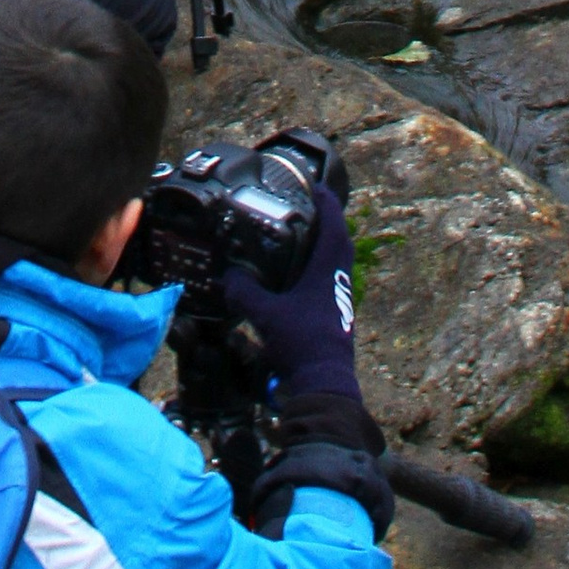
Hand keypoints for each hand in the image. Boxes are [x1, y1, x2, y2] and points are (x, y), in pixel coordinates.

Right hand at [224, 186, 361, 400]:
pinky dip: (319, 268)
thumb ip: (243, 291)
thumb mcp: (265, 314)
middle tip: (308, 207)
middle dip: (328, 220)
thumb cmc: (301, 343)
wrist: (324, 383)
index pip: (334, 224)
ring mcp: (340, 297)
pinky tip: (299, 276)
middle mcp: (339, 279)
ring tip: (303, 237)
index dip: (327, 202)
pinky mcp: (336, 313)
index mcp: (328, 270)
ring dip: (325, 244)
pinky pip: (331, 279)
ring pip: (337, 261)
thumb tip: (227, 275)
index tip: (316, 186)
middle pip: (340, 239)